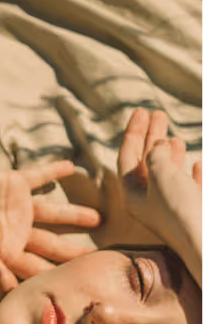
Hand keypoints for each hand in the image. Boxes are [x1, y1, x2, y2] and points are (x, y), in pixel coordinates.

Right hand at [0, 159, 99, 302]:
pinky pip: (38, 176)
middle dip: (70, 251)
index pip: (34, 267)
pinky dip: (54, 171)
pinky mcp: (13, 183)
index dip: (52, 274)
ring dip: (73, 214)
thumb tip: (9, 289)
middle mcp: (15, 232)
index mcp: (5, 251)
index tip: (75, 282)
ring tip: (97, 217)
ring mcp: (16, 208)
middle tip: (96, 257)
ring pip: (51, 213)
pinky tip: (72, 167)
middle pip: (49, 244)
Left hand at [118, 108, 200, 285]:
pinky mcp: (195, 213)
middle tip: (158, 113)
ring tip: (174, 137)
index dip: (133, 133)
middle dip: (151, 138)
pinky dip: (191, 176)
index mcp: (134, 197)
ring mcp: (173, 210)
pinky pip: (190, 191)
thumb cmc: (180, 209)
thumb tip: (159, 146)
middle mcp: (150, 205)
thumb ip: (155, 155)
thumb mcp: (160, 174)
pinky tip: (196, 165)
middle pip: (146, 165)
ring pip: (168, 177)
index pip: (127, 159)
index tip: (141, 110)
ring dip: (170, 155)